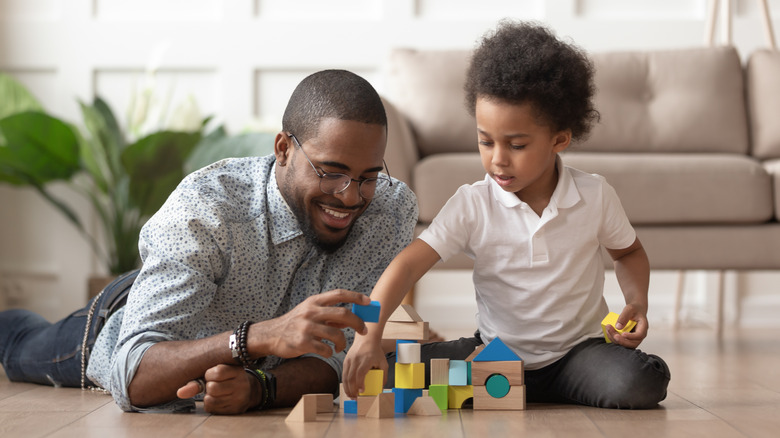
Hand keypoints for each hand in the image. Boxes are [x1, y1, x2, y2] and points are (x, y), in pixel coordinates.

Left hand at [177, 364, 257, 413]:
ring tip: (216, 392)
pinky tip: (218, 399)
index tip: (213, 375)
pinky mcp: (236, 409)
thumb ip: (197, 381)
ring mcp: (240, 398)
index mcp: (238, 370)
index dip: (209, 374)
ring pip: (210, 399)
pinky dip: (210, 404)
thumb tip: (179, 393)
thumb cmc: (228, 378)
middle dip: (209, 386)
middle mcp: (242, 384)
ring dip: (208, 397)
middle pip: (212, 387)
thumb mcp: (217, 373)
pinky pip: (212, 409)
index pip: (217, 372)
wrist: (248, 390)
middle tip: (215, 384)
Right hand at [255, 289, 370, 358]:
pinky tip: (327, 352)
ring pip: (337, 335)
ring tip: (340, 347)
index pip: (339, 294)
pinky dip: (330, 352)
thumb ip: (328, 315)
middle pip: (343, 314)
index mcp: (314, 302)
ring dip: (343, 343)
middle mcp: (311, 312)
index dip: (356, 297)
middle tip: (363, 330)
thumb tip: (351, 319)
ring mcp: (307, 327)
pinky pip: (326, 349)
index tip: (369, 302)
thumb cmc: (295, 324)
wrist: (271, 335)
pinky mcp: (303, 342)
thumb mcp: (310, 313)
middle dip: (358, 323)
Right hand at [342, 334, 387, 398]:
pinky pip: (344, 373)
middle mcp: (356, 359)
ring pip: (345, 376)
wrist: (367, 339)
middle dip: (352, 390)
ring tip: (351, 396)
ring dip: (347, 388)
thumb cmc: (376, 352)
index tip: (361, 392)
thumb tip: (381, 388)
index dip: (360, 384)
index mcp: (366, 359)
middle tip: (355, 399)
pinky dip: (345, 383)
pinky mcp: (346, 360)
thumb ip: (384, 375)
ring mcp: (349, 359)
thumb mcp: (383, 362)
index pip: (360, 373)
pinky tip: (348, 389)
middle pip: (351, 377)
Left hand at [606, 303, 647, 348]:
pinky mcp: (627, 338)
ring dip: (615, 339)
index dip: (631, 337)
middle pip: (632, 343)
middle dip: (622, 340)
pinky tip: (608, 331)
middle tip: (614, 334)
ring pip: (625, 344)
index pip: (639, 335)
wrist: (635, 311)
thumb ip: (624, 316)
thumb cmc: (634, 310)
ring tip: (608, 329)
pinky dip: (613, 338)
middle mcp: (639, 335)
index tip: (623, 334)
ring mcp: (633, 338)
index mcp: (643, 327)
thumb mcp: (630, 309)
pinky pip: (621, 342)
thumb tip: (618, 327)